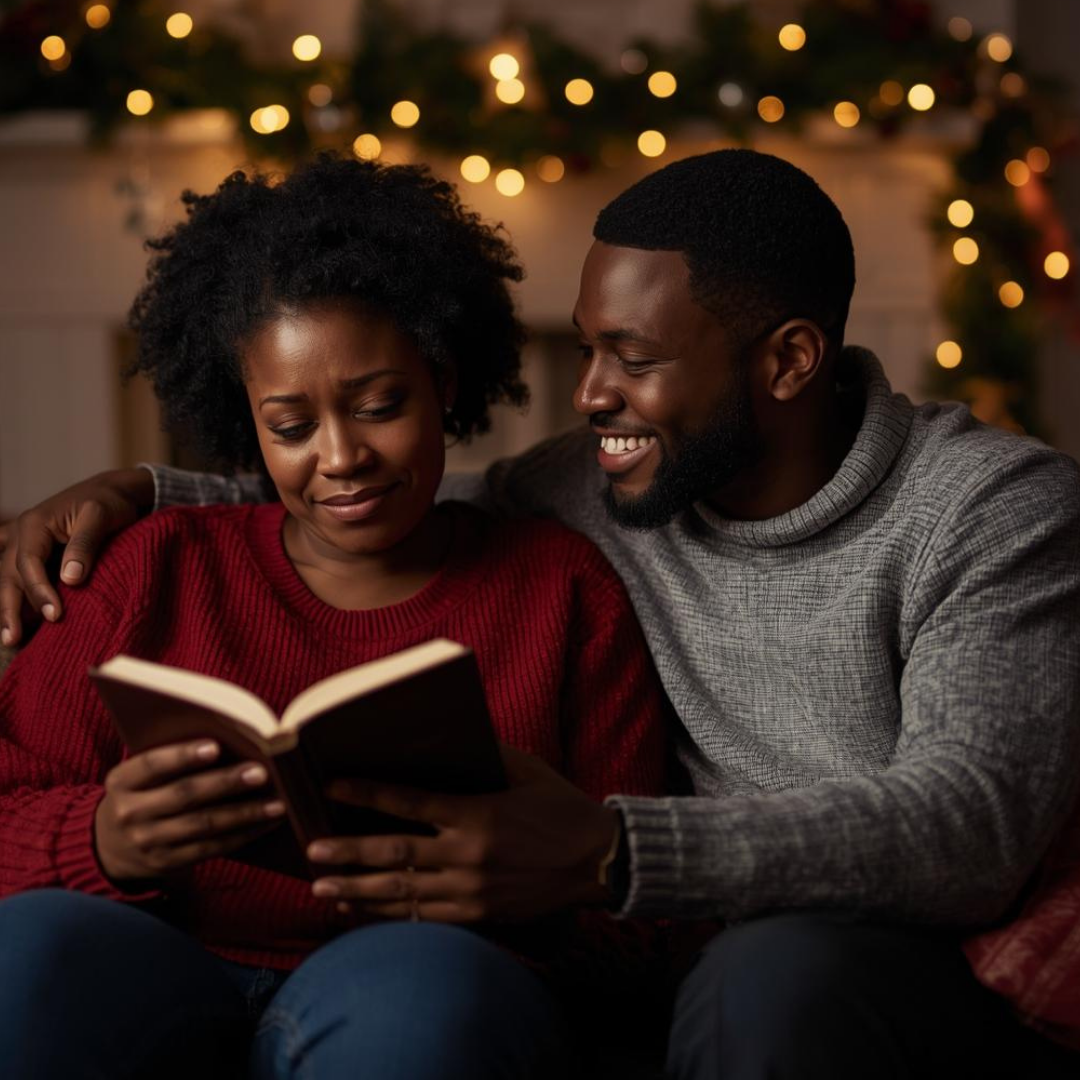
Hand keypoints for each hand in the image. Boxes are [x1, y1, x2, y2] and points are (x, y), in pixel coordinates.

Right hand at [0, 468, 154, 646]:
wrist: (110, 493)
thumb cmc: (108, 503)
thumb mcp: (100, 516)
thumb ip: (85, 544)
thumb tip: (71, 580)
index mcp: (34, 524)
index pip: (28, 563)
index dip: (39, 591)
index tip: (55, 616)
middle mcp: (21, 535)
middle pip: (9, 576)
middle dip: (11, 608)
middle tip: (14, 640)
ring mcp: (23, 546)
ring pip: (8, 580)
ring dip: (8, 608)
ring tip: (11, 640)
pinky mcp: (34, 556)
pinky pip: (17, 577)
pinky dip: (17, 598)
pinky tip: (20, 625)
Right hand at [94, 739, 285, 884]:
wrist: (108, 846)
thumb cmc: (141, 793)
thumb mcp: (139, 775)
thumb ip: (169, 760)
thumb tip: (231, 742)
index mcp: (122, 781)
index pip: (152, 765)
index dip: (183, 755)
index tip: (216, 746)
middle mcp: (130, 813)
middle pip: (185, 795)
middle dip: (226, 783)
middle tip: (262, 772)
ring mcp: (148, 842)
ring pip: (203, 825)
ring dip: (245, 813)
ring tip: (278, 802)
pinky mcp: (167, 863)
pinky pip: (211, 849)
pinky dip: (243, 834)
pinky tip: (267, 823)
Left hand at [307, 745, 619, 922]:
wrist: (597, 860)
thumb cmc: (560, 807)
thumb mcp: (528, 770)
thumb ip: (487, 754)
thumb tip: (450, 734)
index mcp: (478, 812)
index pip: (409, 802)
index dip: (366, 792)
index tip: (331, 786)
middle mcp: (468, 854)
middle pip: (394, 852)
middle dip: (348, 852)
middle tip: (312, 850)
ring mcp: (471, 889)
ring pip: (402, 892)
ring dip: (358, 889)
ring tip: (322, 887)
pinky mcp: (478, 914)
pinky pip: (423, 918)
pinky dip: (388, 916)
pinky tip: (361, 912)